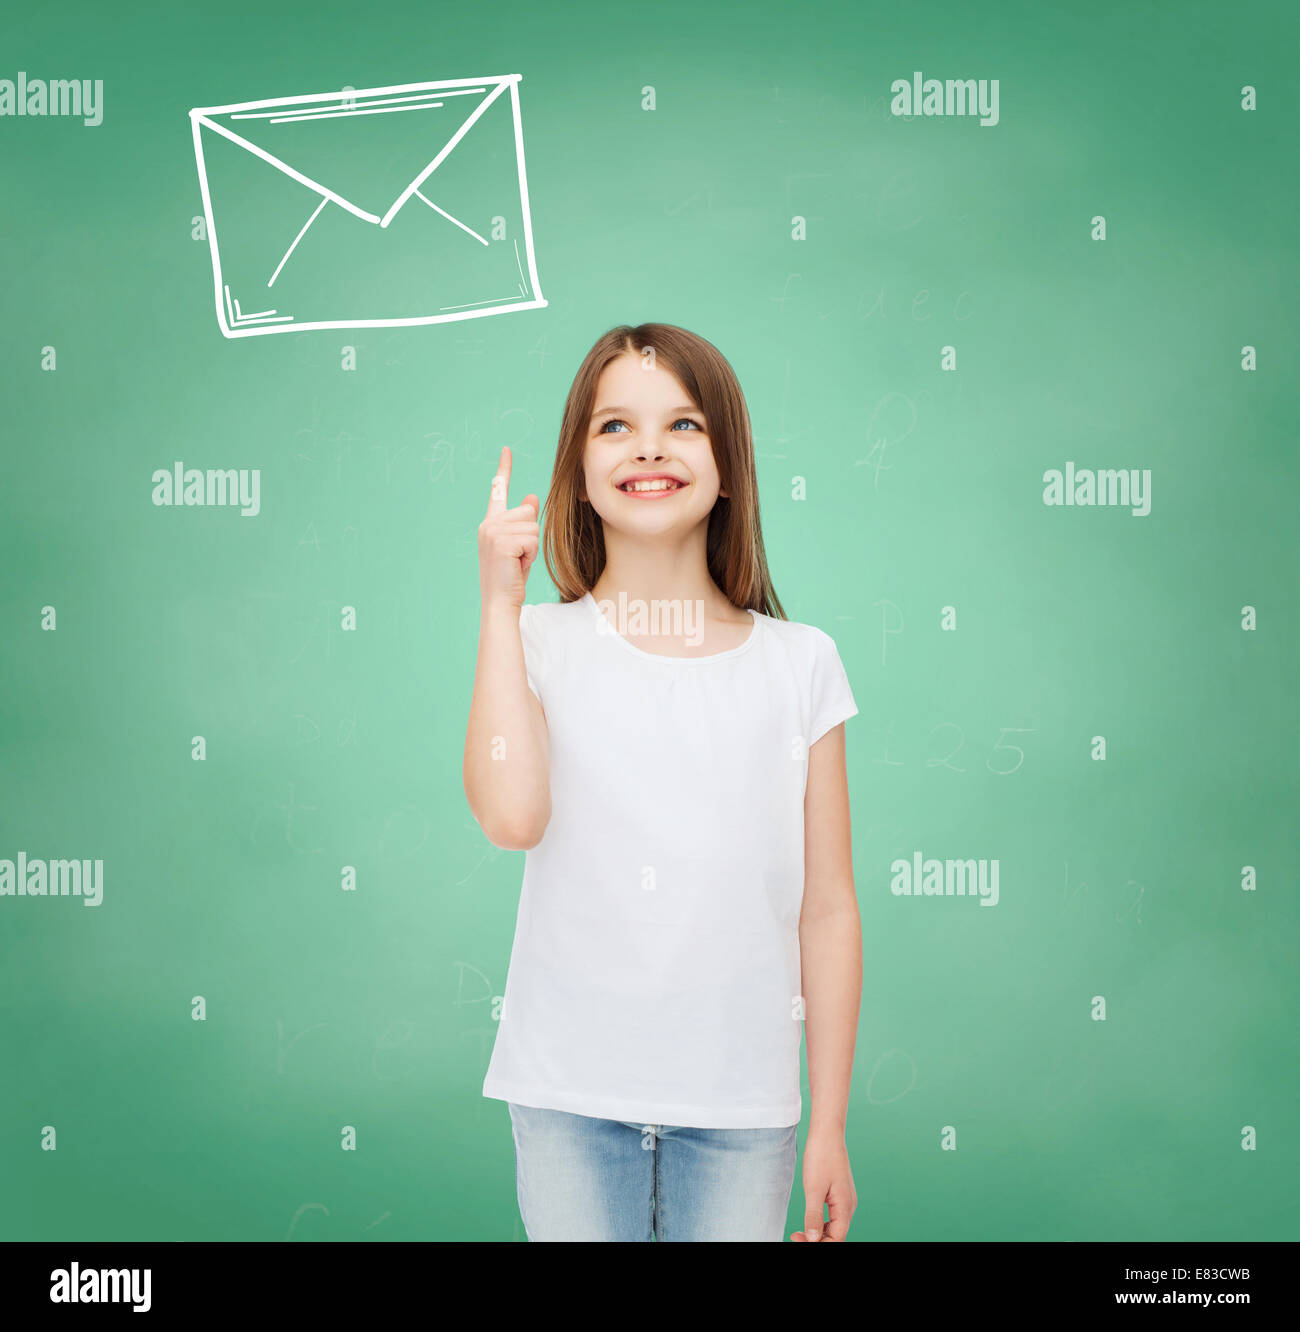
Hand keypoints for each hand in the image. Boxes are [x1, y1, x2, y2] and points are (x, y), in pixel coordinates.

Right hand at [478, 446, 539, 610]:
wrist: (500, 601)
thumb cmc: (510, 577)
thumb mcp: (520, 546)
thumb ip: (523, 522)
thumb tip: (531, 498)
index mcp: (490, 523)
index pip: (498, 491)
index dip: (504, 469)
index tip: (507, 450)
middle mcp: (488, 523)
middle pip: (527, 513)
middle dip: (530, 536)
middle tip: (517, 557)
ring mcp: (492, 531)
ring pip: (532, 526)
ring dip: (531, 548)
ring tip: (516, 562)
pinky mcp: (501, 541)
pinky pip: (532, 539)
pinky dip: (530, 555)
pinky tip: (516, 565)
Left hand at [791, 1129, 855, 1241]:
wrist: (827, 1133)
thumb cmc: (821, 1157)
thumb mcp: (814, 1188)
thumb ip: (814, 1216)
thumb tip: (814, 1239)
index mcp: (845, 1207)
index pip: (836, 1239)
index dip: (818, 1244)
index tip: (797, 1238)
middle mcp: (849, 1206)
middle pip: (836, 1235)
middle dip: (817, 1240)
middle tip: (795, 1236)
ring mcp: (845, 1199)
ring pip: (834, 1226)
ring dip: (818, 1233)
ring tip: (800, 1232)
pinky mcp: (840, 1193)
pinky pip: (833, 1216)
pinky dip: (822, 1222)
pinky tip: (810, 1220)